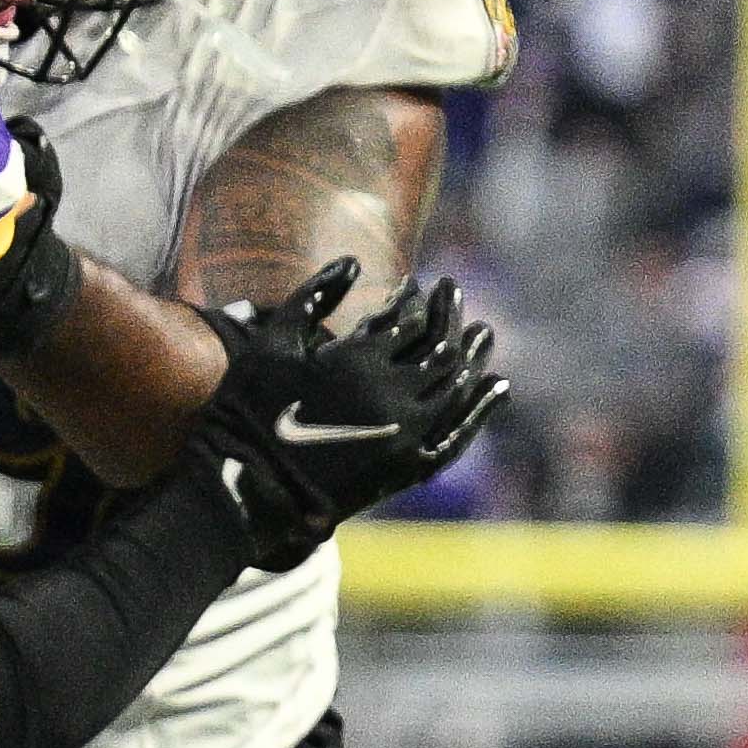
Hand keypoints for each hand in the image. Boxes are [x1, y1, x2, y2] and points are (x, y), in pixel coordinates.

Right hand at [191, 260, 506, 565]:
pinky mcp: (411, 467)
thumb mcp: (271, 342)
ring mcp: (407, 433)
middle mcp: (392, 394)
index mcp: (359, 360)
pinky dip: (481, 408)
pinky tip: (497, 385)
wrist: (250, 487)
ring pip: (457, 386)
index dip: (414, 297)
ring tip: (482, 331)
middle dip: (449, 315)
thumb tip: (353, 261)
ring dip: (473, 354)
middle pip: (441, 348)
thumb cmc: (250, 408)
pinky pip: (460, 433)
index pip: (407, 318)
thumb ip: (312, 295)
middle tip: (453, 292)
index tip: (415, 285)